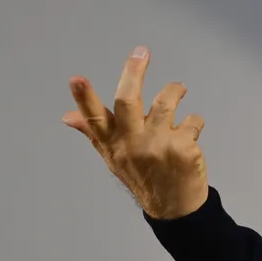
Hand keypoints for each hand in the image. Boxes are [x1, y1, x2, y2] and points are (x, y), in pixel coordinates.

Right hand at [63, 45, 208, 219]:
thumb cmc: (143, 177)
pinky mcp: (183, 148)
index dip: (84, 98)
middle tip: (141, 51)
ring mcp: (158, 145)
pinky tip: (192, 132)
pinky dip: (194, 122)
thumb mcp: (114, 158)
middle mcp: (133, 144)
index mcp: (113, 144)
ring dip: (175, 90)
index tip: (75, 78)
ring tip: (178, 89)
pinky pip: (192, 120)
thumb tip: (67, 116)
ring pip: (166, 102)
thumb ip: (94, 133)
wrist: (175, 209)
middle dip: (134, 72)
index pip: (94, 118)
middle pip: (128, 101)